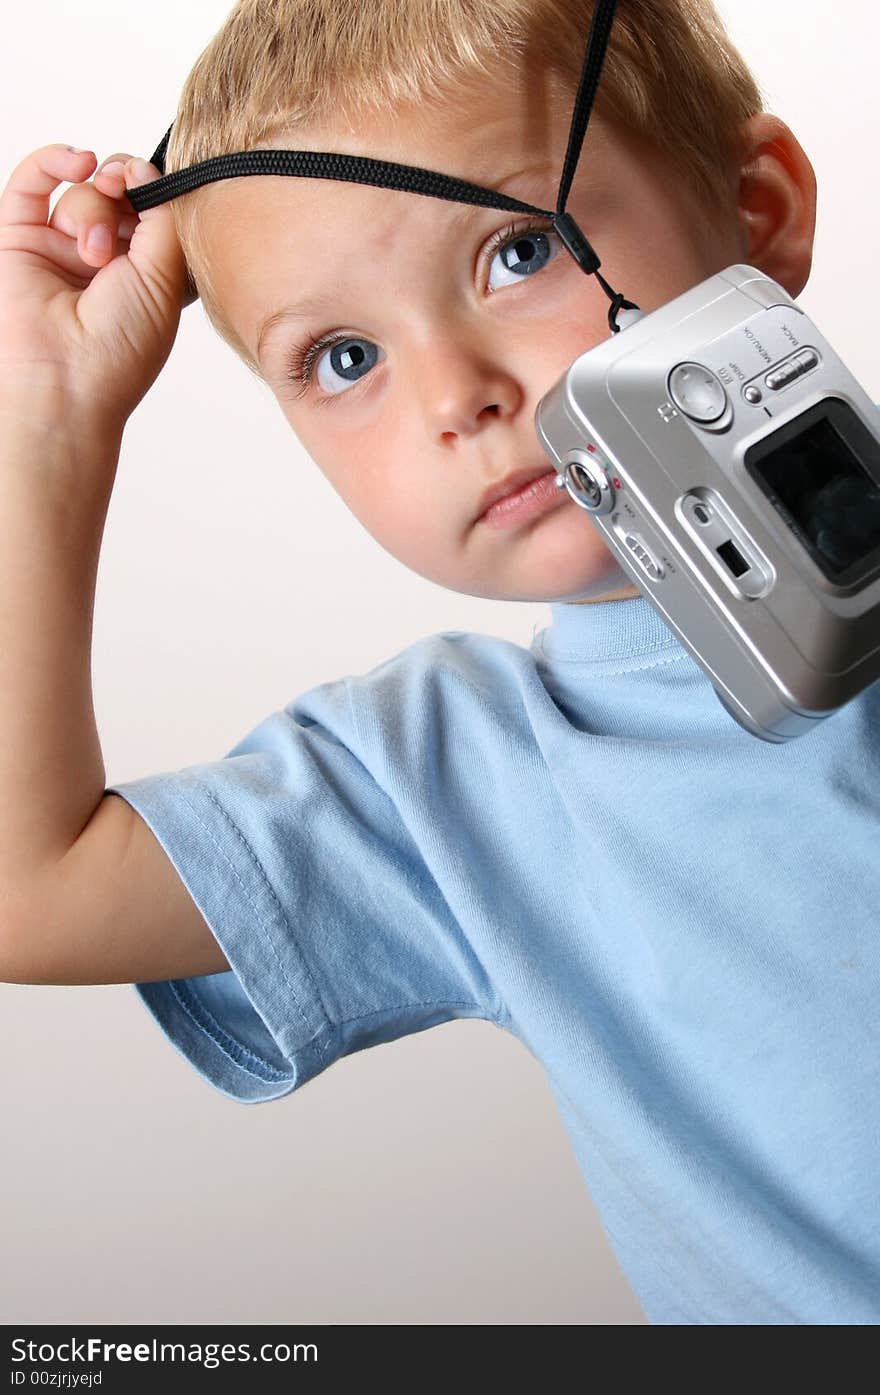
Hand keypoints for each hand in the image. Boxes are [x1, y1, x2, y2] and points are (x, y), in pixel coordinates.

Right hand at [0, 144, 195, 433]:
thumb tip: (144, 170)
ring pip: (81, 192)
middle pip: (116, 196)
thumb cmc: (119, 347)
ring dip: (93, 210)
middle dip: (121, 199)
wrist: (66, 379)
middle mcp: (103, 261)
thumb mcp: (165, 278)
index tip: (147, 188)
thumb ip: (163, 217)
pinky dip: (54, 160)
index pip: (149, 210)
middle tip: (122, 212)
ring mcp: (60, 249)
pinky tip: (78, 161)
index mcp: (142, 274)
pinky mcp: (20, 240)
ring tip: (94, 254)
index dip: (149, 190)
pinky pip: (33, 182)